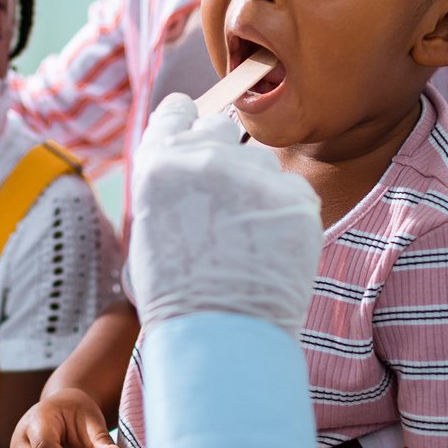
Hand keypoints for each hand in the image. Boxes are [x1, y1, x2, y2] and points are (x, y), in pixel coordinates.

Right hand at [128, 93, 320, 338]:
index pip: (178, 110)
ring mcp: (254, 175)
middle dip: (222, 154)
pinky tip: (271, 247)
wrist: (220, 336)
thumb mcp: (151, 227)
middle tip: (222, 200)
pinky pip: (292, 190)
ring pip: (261, 160)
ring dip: (255, 185)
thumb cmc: (176, 294)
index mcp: (159, 162)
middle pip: (222, 127)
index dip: (186, 124)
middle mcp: (206, 157)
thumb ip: (170, 183)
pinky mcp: (297, 198)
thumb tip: (189, 166)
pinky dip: (285, 213)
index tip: (194, 137)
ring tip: (247, 236)